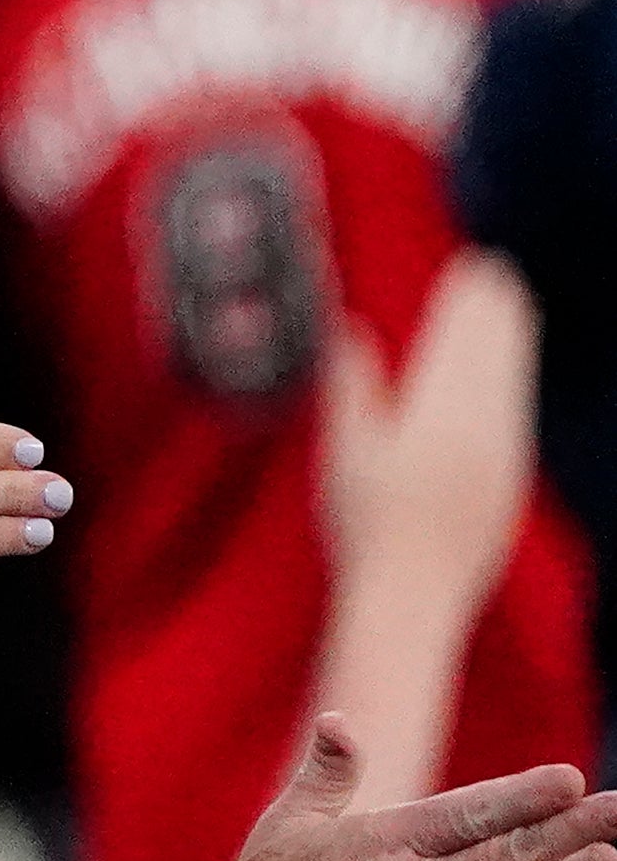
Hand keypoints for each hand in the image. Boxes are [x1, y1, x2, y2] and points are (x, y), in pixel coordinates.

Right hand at [320, 251, 537, 613]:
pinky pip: (517, 413)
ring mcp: (504, 457)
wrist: (412, 596)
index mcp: (441, 413)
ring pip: (514, 383)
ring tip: (510, 309)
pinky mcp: (509, 482)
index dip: (468, 300)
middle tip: (498, 272)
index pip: (462, 340)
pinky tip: (509, 379)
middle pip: (496, 355)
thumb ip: (353, 386)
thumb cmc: (366, 527)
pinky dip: (514, 381)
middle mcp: (484, 429)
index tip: (473, 264)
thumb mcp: (344, 450)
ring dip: (512, 341)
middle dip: (497, 312)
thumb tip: (352, 331)